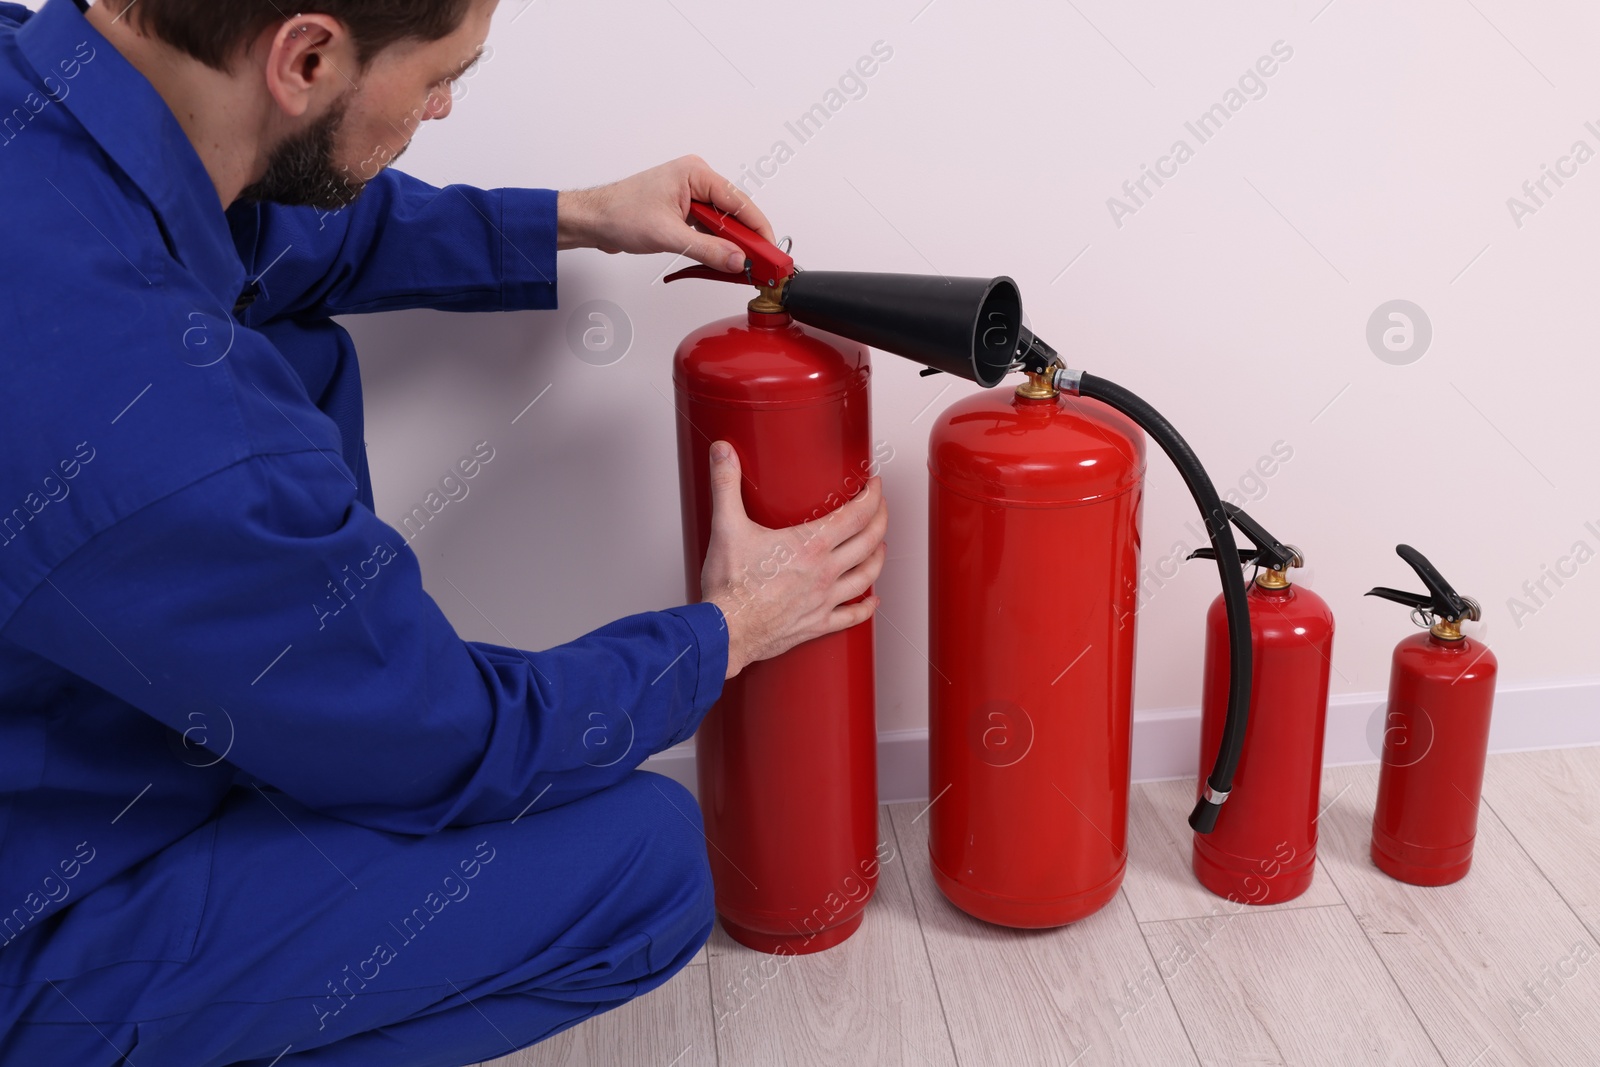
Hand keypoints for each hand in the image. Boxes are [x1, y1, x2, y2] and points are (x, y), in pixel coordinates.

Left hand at [556, 155, 775, 272]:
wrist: (593, 220)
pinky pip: (710, 230)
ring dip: (731, 246)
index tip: (770, 250)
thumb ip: (707, 249)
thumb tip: (737, 260)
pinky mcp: (684, 213)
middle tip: (760, 265)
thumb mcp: (668, 235)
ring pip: (723, 224)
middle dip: (747, 241)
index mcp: (695, 174)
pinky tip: (722, 262)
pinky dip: (717, 247)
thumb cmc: (619, 213)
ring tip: (742, 267)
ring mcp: (690, 197)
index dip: (758, 228)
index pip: (739, 202)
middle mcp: (696, 181)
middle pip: (735, 214)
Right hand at [700, 441, 886, 678]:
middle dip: (880, 520)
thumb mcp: (726, 526)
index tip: (875, 486)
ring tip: (879, 544)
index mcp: (810, 545)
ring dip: (878, 557)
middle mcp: (824, 572)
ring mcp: (824, 599)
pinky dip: (866, 607)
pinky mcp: (816, 624)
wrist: (725, 631)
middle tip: (880, 507)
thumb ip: (726, 484)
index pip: (856, 515)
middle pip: (869, 541)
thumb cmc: (729, 586)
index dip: (872, 497)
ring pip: (866, 575)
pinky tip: (872, 601)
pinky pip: (851, 616)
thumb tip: (723, 450)